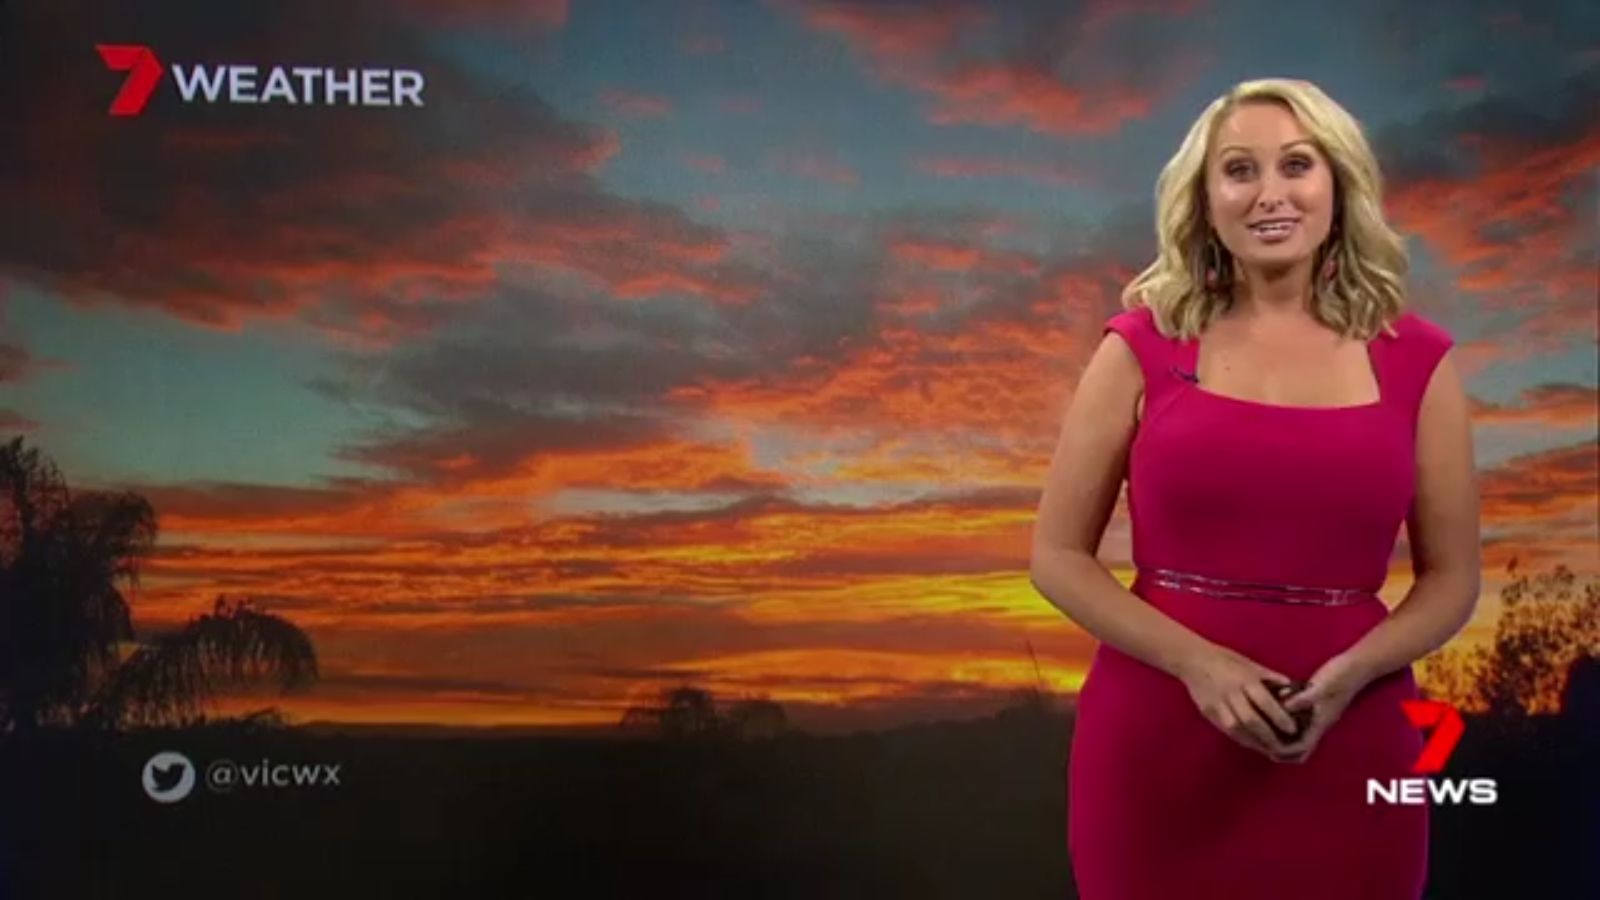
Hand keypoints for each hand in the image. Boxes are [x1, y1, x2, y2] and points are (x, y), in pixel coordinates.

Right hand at [1178, 645, 1304, 760]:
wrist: (1193, 660)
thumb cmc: (1225, 659)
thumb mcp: (1250, 663)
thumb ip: (1270, 677)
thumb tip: (1292, 688)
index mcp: (1244, 679)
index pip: (1265, 702)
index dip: (1280, 718)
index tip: (1293, 729)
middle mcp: (1231, 693)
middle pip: (1251, 720)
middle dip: (1268, 737)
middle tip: (1283, 747)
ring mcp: (1217, 704)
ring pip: (1237, 729)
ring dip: (1254, 742)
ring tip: (1269, 750)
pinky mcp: (1208, 712)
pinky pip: (1226, 730)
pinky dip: (1240, 738)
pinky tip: (1251, 743)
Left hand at [1272, 653, 1373, 763]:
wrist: (1357, 665)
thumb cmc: (1340, 675)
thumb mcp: (1321, 686)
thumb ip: (1303, 698)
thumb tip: (1283, 707)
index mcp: (1321, 723)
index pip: (1302, 748)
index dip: (1284, 751)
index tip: (1266, 748)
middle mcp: (1320, 723)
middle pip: (1302, 748)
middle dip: (1283, 751)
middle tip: (1261, 743)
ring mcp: (1319, 716)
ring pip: (1300, 736)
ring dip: (1284, 739)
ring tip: (1263, 732)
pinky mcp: (1317, 707)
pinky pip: (1300, 723)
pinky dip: (1287, 725)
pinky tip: (1273, 714)